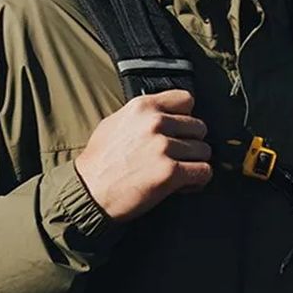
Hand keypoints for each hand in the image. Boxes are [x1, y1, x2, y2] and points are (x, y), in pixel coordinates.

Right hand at [75, 89, 212, 221]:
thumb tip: (164, 115)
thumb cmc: (99, 162)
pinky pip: (204, 171)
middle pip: (199, 127)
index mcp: (142, 107)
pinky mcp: (170, 172)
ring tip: (180, 173)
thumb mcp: (114, 123)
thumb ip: (142, 116)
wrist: (88, 192)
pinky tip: (184, 185)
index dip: (186, 117)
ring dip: (195, 163)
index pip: (186, 99)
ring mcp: (164, 147)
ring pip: (204, 150)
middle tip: (178, 158)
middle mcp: (155, 122)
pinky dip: (198, 180)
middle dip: (191, 144)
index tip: (180, 131)